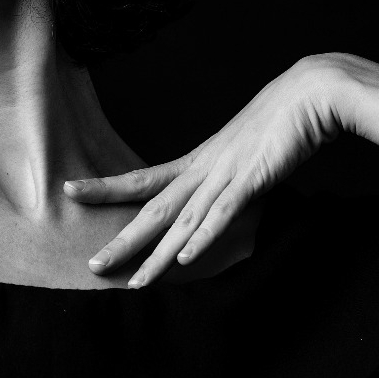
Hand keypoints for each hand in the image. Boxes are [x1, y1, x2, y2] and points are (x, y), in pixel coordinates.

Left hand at [65, 56, 347, 285]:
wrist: (308, 94)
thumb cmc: (277, 123)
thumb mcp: (241, 154)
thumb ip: (225, 179)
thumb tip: (214, 199)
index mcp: (196, 162)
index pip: (141, 178)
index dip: (106, 187)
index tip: (70, 190)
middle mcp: (202, 170)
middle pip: (152, 209)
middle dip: (122, 240)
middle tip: (92, 265)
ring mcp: (225, 175)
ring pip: (182, 220)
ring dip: (157, 255)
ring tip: (133, 283)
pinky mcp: (252, 179)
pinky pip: (222, 213)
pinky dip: (202, 237)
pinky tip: (183, 260)